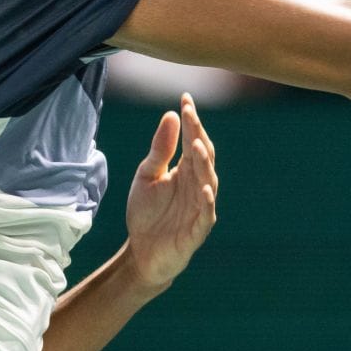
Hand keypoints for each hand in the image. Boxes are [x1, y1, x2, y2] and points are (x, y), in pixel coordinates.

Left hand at [123, 93, 218, 287]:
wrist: (142, 252)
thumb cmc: (147, 213)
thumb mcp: (147, 175)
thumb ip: (160, 149)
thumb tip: (171, 115)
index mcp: (186, 170)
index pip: (193, 140)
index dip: (191, 121)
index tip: (185, 98)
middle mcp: (197, 185)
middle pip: (203, 156)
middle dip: (198, 135)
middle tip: (190, 114)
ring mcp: (200, 207)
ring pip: (209, 181)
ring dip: (204, 164)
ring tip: (197, 146)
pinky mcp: (197, 229)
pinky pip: (206, 214)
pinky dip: (207, 201)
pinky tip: (205, 188)